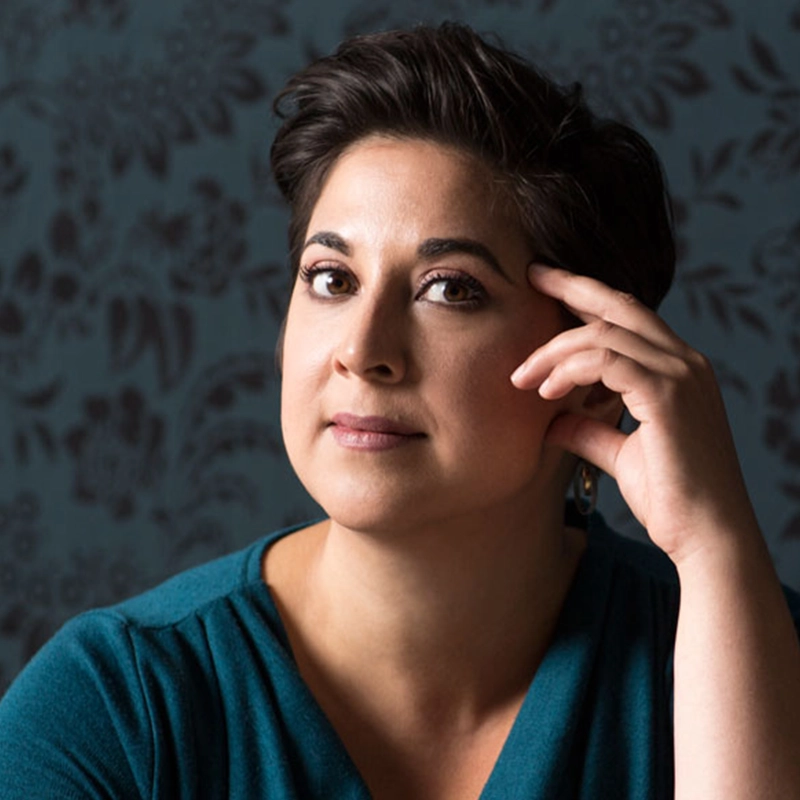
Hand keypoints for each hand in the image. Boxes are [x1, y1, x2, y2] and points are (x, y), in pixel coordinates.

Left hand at [511, 264, 760, 564]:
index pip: (627, 319)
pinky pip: (608, 361)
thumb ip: (588, 430)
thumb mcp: (619, 454)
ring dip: (555, 351)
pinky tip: (547, 391)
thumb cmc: (670, 499)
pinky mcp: (669, 394)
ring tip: (523, 378)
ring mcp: (682, 374)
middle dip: (572, 286)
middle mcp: (685, 362)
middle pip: (620, 305)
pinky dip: (570, 369)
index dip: (586, 297)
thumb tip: (549, 421)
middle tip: (530, 277)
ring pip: (605, 334)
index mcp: (678, 371)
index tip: (546, 286)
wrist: (707, 538)